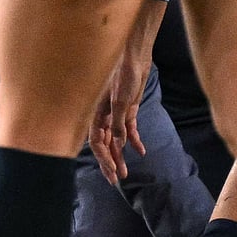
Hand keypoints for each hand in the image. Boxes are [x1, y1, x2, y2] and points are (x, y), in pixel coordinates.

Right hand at [89, 55, 147, 183]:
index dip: (104, 158)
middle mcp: (103, 116)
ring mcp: (115, 113)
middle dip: (110, 162)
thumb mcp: (121, 100)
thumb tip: (119, 143)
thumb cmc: (123, 74)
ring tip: (126, 172)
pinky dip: (134, 140)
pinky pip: (129, 129)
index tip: (112, 171)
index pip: (97, 142)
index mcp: (96, 114)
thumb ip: (119, 123)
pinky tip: (141, 151)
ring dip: (121, 155)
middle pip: (105, 144)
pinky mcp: (128, 109)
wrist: (135, 57)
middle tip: (116, 179)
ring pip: (116, 139)